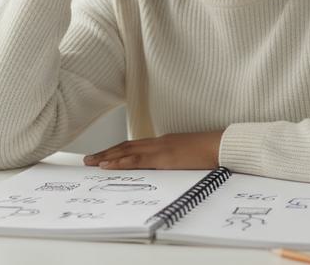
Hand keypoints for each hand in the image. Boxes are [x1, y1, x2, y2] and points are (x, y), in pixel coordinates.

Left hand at [83, 131, 224, 169]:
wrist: (221, 146)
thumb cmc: (210, 152)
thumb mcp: (188, 155)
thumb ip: (176, 159)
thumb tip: (169, 166)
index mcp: (164, 143)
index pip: (135, 145)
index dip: (117, 150)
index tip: (104, 155)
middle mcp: (158, 142)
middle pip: (126, 147)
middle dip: (106, 153)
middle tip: (88, 159)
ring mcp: (160, 148)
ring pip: (127, 152)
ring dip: (107, 157)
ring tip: (92, 163)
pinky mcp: (163, 157)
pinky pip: (138, 160)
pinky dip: (121, 162)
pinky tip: (108, 165)